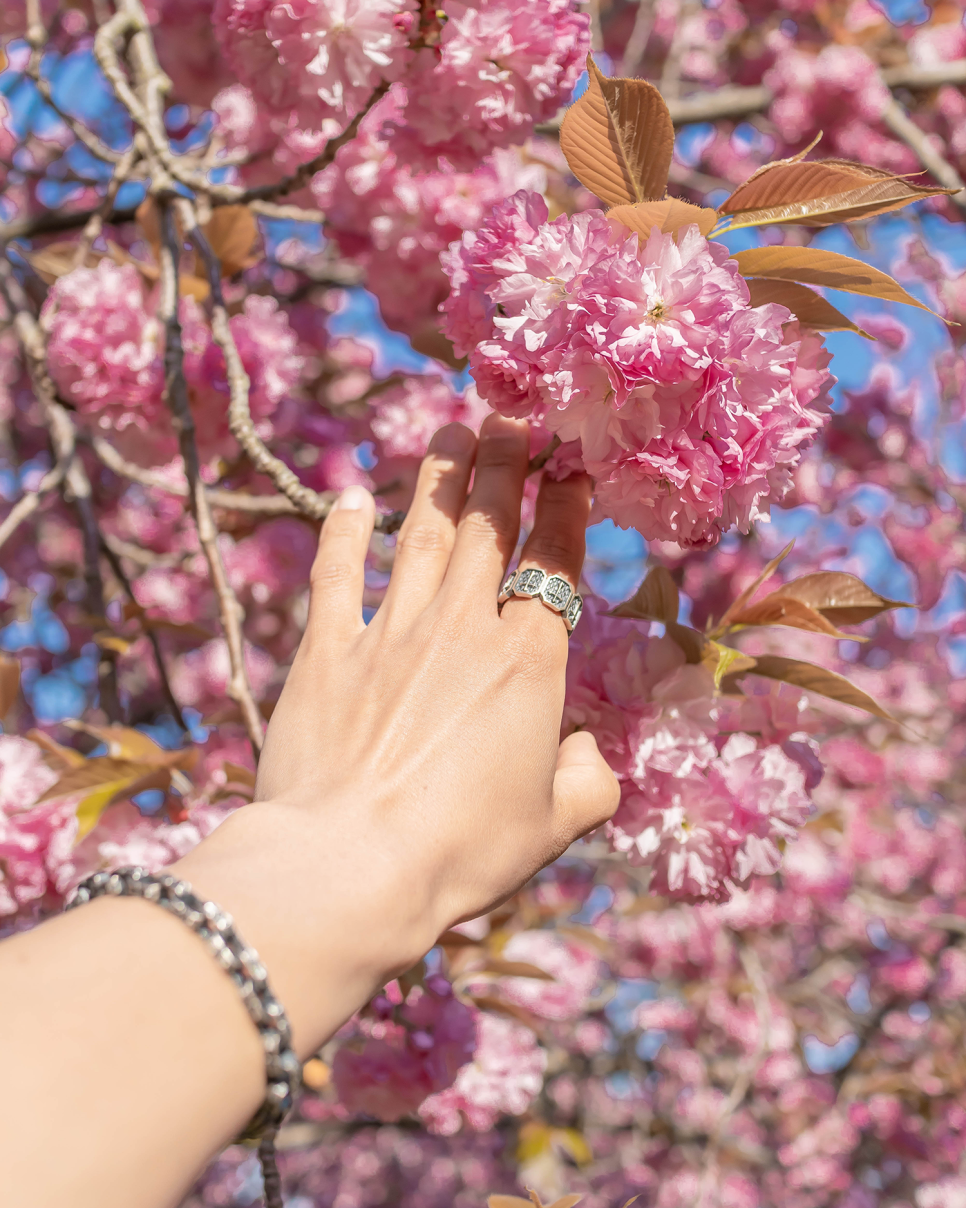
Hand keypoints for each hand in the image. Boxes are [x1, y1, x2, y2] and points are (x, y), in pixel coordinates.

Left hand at [174, 414, 618, 1051]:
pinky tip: (351, 496)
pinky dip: (345, 532)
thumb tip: (586, 756)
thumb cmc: (464, 850)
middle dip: (504, 465)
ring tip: (451, 432)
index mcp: (528, 662)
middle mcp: (462, 628)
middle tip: (511, 418)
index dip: (565, 509)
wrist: (351, 866)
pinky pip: (338, 575)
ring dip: (439, 479)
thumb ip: (588, 779)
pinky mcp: (327, 651)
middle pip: (489, 526)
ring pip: (423, 534)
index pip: (554, 563)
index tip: (572, 468)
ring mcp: (391, 632)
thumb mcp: (553, 824)